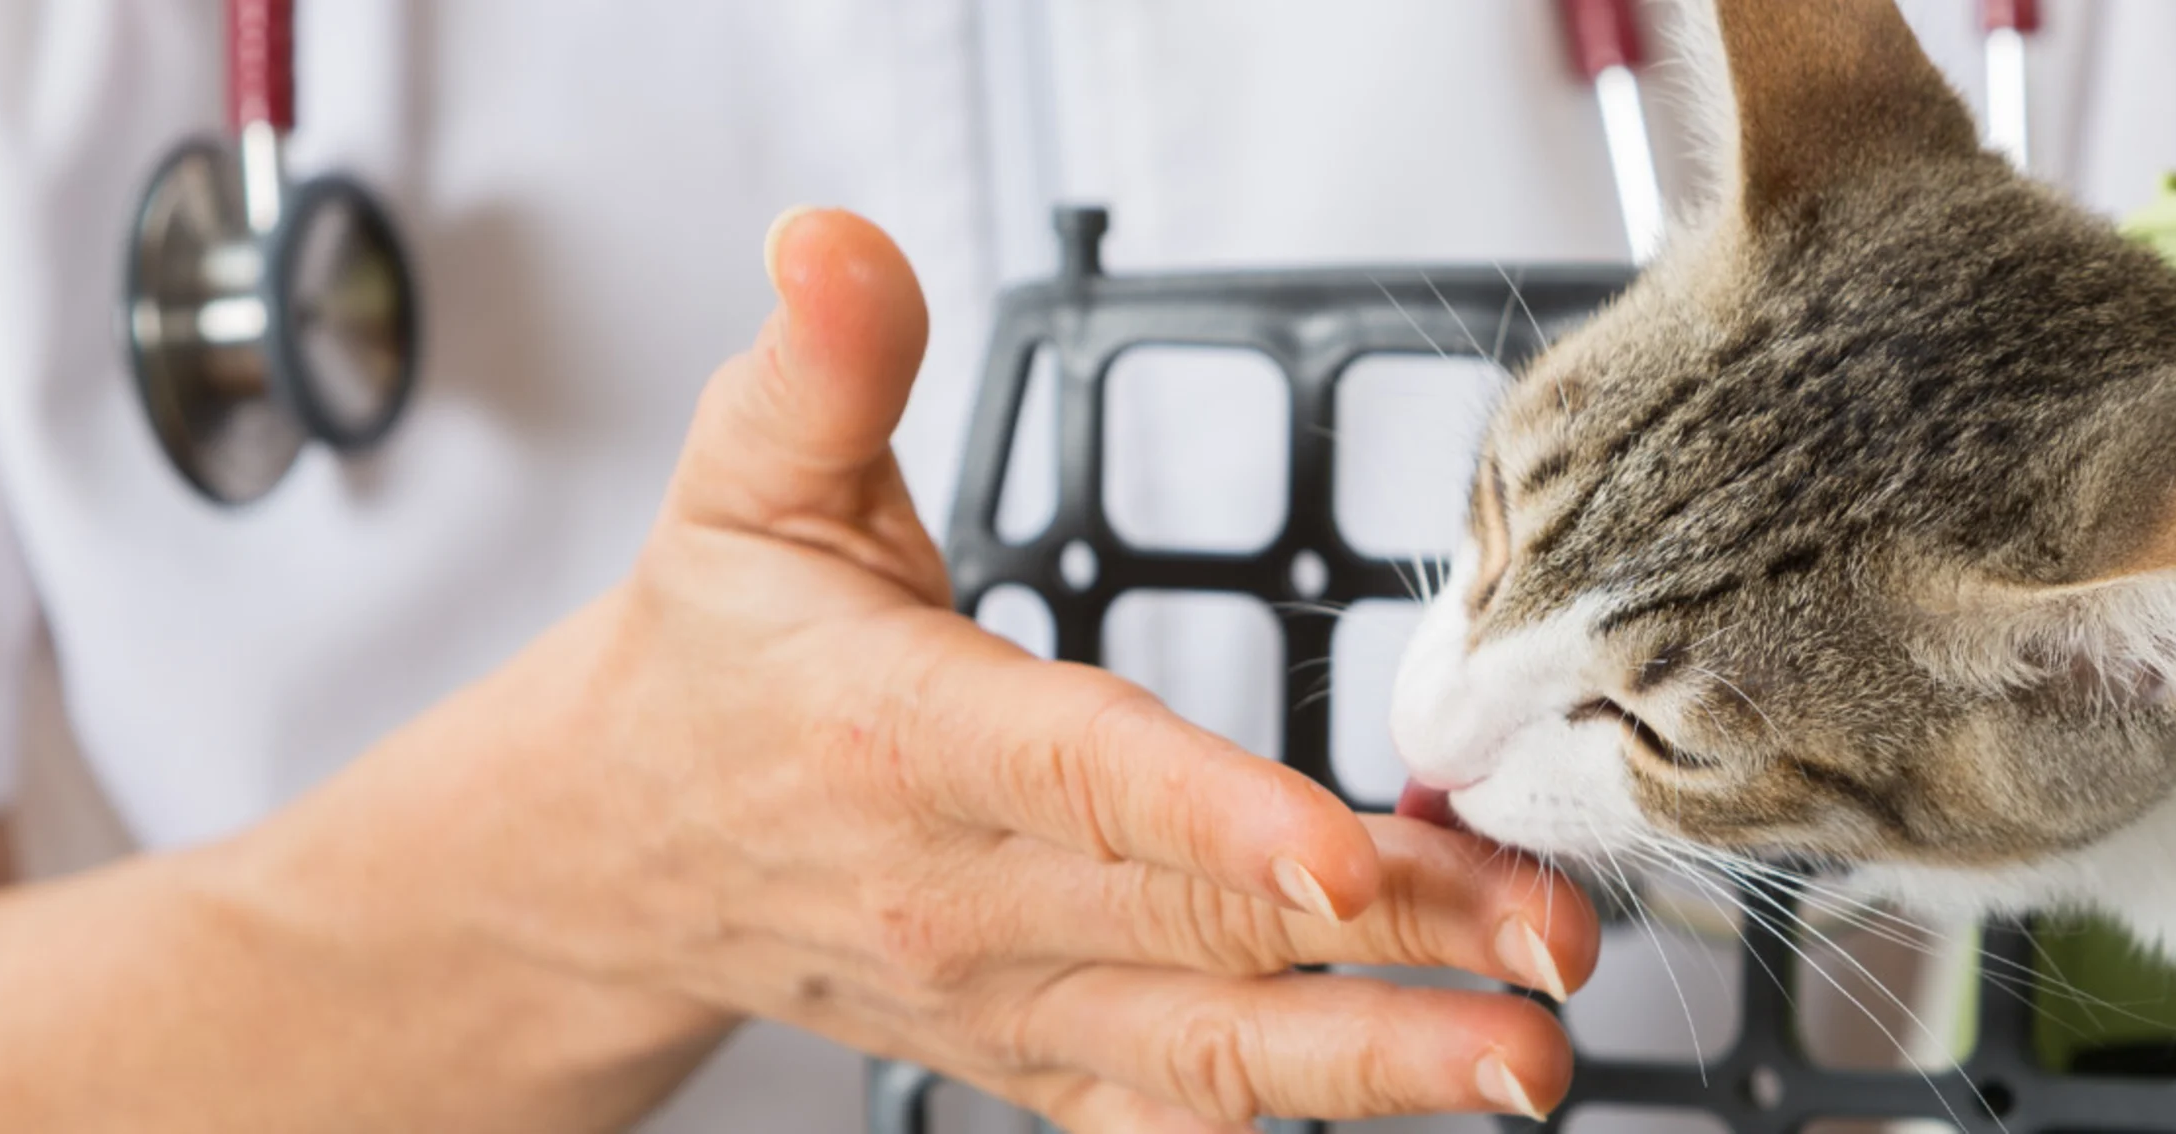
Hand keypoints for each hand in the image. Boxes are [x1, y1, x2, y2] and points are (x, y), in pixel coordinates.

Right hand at [227, 209, 1595, 1130]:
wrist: (620, 852)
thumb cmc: (713, 661)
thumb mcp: (742, 485)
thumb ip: (822, 368)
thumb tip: (835, 243)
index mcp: (908, 733)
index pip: (1079, 777)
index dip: (1216, 816)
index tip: (1350, 852)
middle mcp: (963, 890)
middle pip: (1202, 917)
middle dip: (1395, 935)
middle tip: (1555, 934)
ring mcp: (1002, 995)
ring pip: (1208, 1041)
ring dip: (1379, 1059)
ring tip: (1527, 1058)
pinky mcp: (1028, 1054)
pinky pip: (1159, 1111)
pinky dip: (1278, 1118)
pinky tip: (1415, 1107)